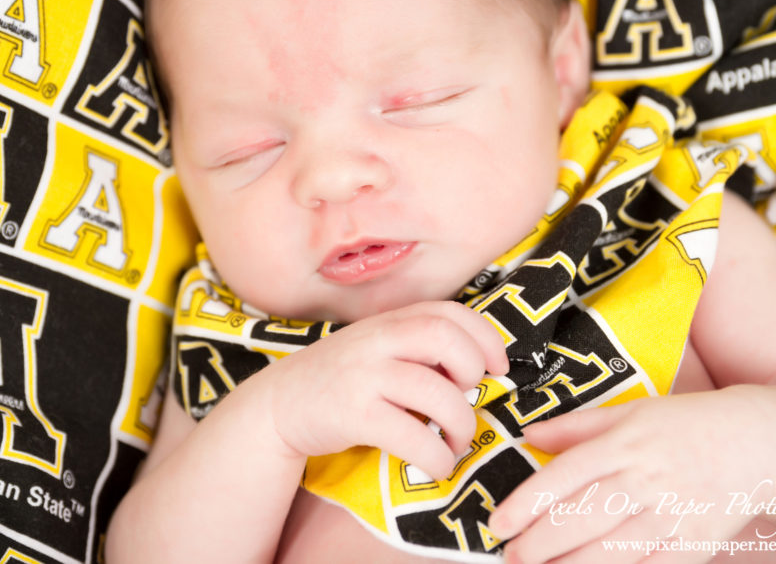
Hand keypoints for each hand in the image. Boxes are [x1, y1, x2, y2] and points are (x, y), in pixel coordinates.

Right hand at [263, 300, 508, 480]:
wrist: (279, 405)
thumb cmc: (340, 380)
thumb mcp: (376, 349)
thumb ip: (415, 346)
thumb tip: (476, 369)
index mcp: (388, 322)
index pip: (449, 312)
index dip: (485, 338)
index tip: (497, 367)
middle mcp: (376, 340)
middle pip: (444, 337)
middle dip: (472, 370)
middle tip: (468, 398)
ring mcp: (363, 375)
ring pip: (435, 391)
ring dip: (461, 424)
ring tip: (456, 441)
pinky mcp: (352, 414)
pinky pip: (412, 435)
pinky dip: (436, 456)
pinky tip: (436, 464)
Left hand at [488, 387, 775, 562]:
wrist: (758, 443)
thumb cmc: (684, 424)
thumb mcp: (631, 412)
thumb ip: (577, 426)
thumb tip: (528, 434)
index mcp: (626, 442)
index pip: (566, 474)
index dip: (529, 502)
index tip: (499, 522)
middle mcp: (647, 478)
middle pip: (584, 516)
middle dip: (541, 542)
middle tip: (510, 555)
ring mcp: (674, 514)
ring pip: (614, 549)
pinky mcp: (697, 543)